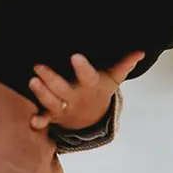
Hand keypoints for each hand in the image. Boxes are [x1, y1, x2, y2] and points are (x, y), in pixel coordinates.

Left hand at [29, 51, 143, 130]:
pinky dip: (39, 122)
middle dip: (51, 79)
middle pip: (63, 90)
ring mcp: (63, 107)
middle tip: (38, 67)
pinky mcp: (53, 115)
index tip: (76, 57)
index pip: (87, 76)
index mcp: (89, 86)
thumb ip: (124, 65)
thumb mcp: (113, 79)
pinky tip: (33, 121)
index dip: (83, 68)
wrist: (91, 118)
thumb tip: (141, 51)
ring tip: (32, 81)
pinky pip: (45, 119)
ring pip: (51, 102)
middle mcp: (75, 97)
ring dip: (42, 94)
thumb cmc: (99, 90)